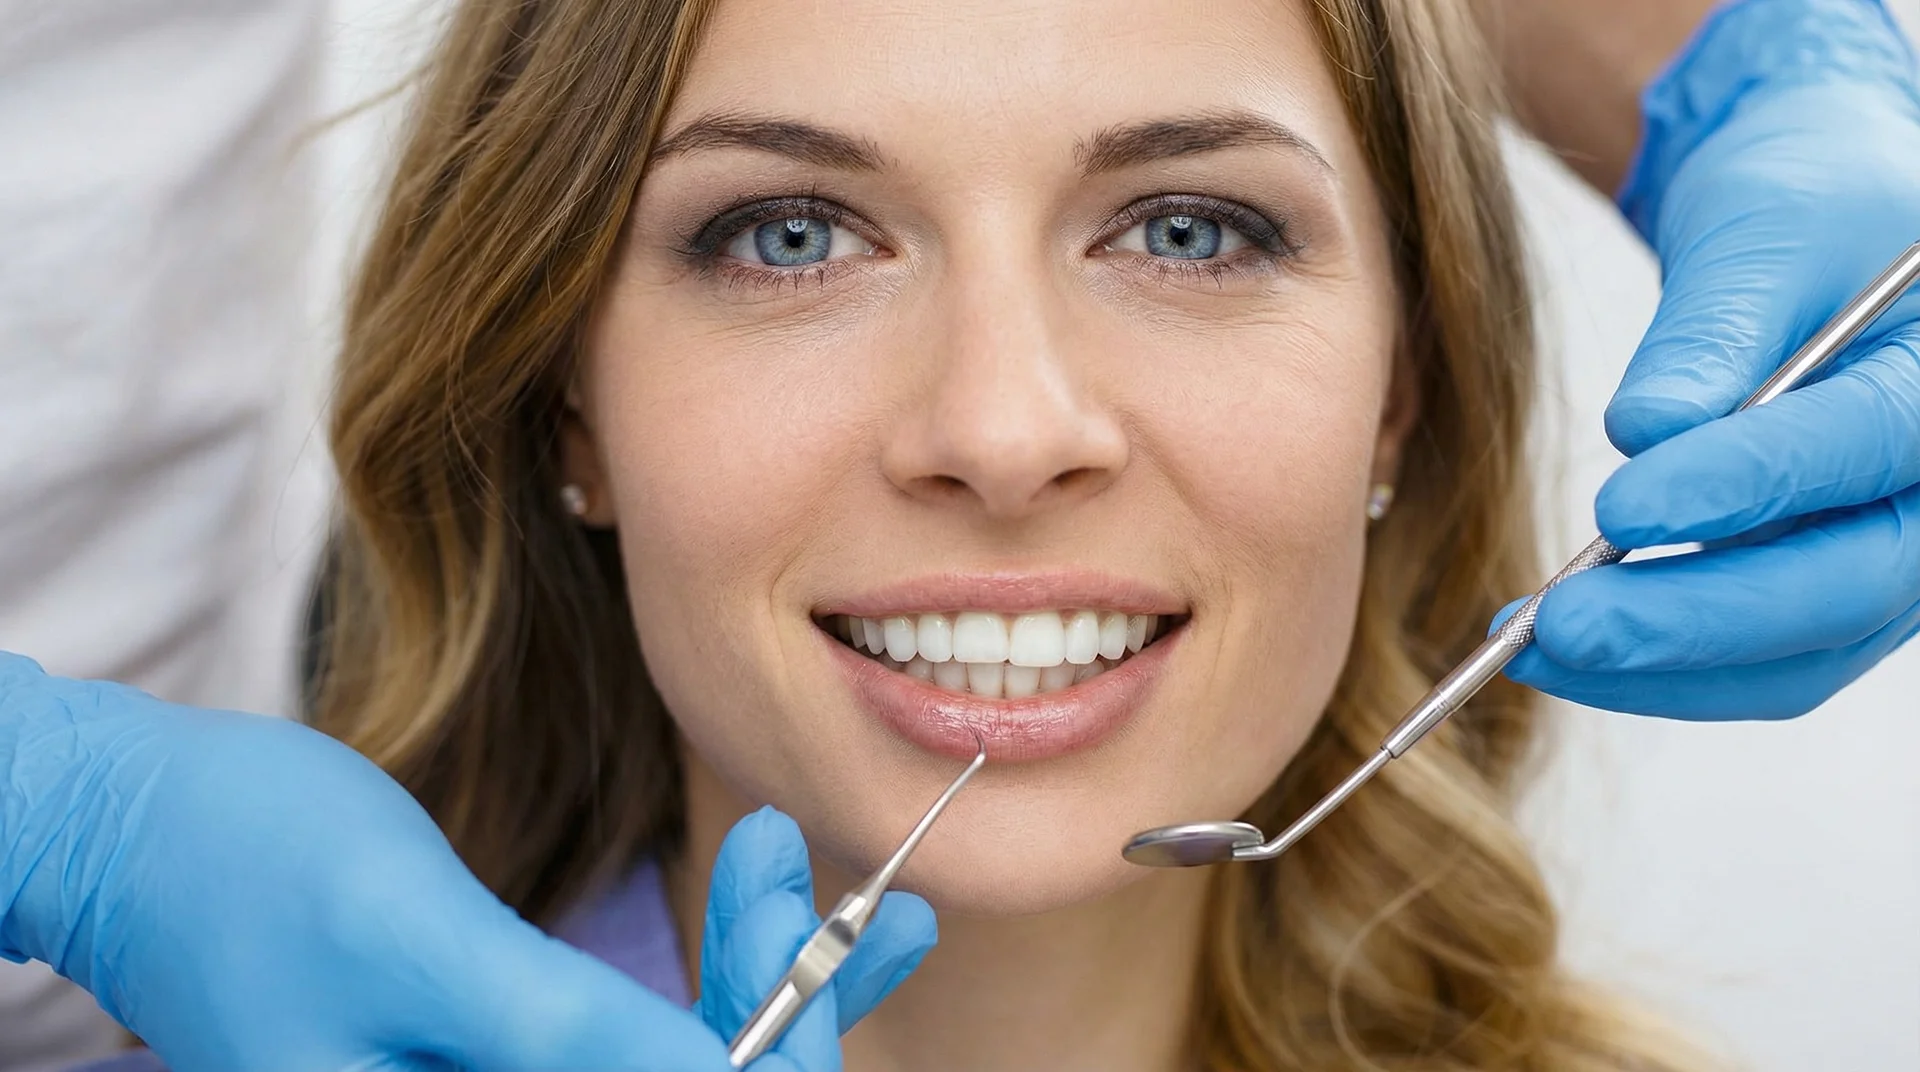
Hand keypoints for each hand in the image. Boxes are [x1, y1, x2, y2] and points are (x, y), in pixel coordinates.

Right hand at [0, 653, 932, 1069]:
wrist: (132, 823)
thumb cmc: (243, 862)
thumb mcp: (410, 939)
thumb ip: (555, 1033)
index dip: (778, 1052)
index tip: (834, 928)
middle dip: (777, 1001)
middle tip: (807, 862)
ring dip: (761, 978)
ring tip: (800, 862)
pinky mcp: (500, 1068)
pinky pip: (630, 1042)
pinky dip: (713, 975)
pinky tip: (766, 896)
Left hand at [1506, 0, 1919, 719]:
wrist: (1822, 227)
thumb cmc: (1808, 202)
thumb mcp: (1766, 227)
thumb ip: (1715, 330)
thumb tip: (1646, 432)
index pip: (1862, 448)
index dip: (1741, 488)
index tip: (1618, 508)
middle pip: (1839, 588)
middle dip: (1689, 619)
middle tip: (1561, 624)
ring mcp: (1898, 555)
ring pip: (1798, 656)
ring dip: (1659, 666)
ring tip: (1532, 645)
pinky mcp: (1837, 589)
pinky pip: (1762, 661)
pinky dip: (1661, 667)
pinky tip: (1562, 648)